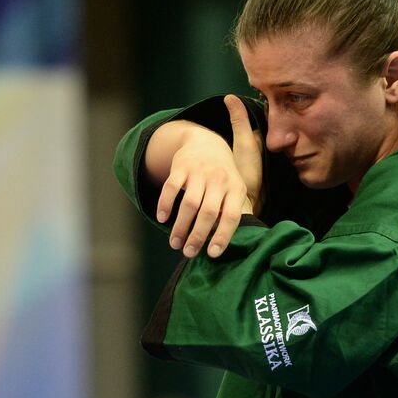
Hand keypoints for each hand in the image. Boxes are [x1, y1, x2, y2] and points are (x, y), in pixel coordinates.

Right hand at [153, 97, 262, 258]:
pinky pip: (171, 187)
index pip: (231, 216)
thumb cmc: (221, 177)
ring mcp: (200, 171)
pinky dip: (165, 204)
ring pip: (189, 204)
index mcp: (236, 188)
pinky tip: (161, 218)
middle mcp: (219, 179)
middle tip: (188, 253)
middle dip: (197, 236)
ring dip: (180, 227)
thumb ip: (228, 213)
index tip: (212, 254)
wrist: (206, 143)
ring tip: (175, 243)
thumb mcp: (233, 190)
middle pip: (208, 213)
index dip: (222, 236)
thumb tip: (217, 246)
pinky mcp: (181, 166)